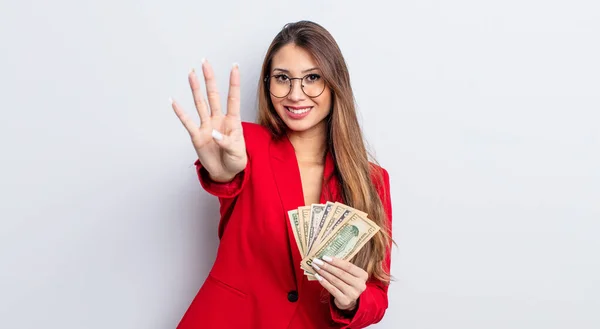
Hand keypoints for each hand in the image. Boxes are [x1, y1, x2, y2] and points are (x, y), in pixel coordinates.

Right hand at [171, 59, 246, 181]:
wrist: (225, 173)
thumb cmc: (236, 160)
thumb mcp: (237, 153)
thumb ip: (227, 142)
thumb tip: (213, 133)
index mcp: (233, 121)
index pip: (233, 98)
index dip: (234, 83)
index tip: (234, 66)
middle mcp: (219, 119)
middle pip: (213, 95)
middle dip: (210, 79)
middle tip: (205, 62)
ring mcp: (206, 126)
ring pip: (200, 104)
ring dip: (195, 89)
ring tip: (191, 74)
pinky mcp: (197, 136)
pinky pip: (187, 122)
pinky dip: (180, 112)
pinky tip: (173, 101)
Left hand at [311, 256, 367, 310]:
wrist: (350, 300)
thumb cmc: (348, 282)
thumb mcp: (350, 274)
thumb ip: (342, 267)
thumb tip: (326, 258)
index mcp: (363, 275)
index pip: (348, 266)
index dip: (335, 261)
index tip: (324, 257)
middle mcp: (360, 285)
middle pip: (340, 273)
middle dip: (327, 266)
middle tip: (317, 261)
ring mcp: (353, 294)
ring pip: (335, 280)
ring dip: (324, 273)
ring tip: (316, 267)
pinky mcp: (345, 300)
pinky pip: (332, 289)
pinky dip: (324, 282)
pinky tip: (318, 277)